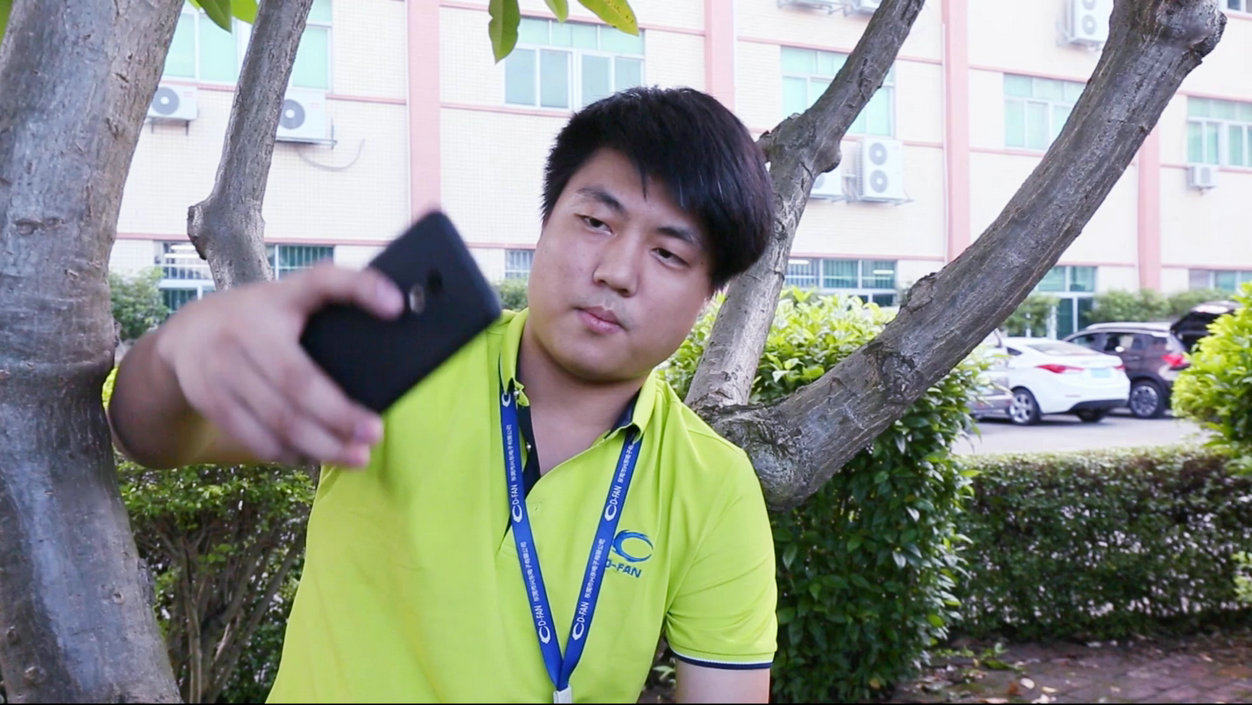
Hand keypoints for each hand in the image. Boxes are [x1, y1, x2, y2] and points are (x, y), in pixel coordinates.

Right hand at [155, 263, 404, 466]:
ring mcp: (221, 366)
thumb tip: (393, 321)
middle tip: (373, 433)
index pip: (323, 281)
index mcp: (279, 297)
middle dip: (340, 414)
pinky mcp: (208, 398)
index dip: (360, 289)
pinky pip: (254, 436)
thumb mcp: (290, 300)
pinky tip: (313, 457)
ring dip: (321, 444)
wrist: (187, 333)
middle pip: (297, 380)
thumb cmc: (260, 319)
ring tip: (355, 456)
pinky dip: (289, 453)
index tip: (396, 305)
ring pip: (277, 418)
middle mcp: (245, 327)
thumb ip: (331, 307)